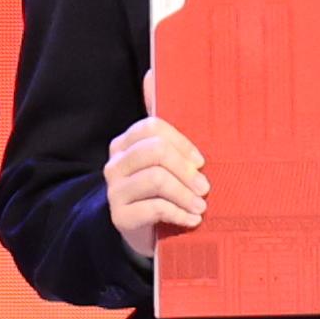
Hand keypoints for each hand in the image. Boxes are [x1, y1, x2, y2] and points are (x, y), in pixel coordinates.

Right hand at [105, 114, 208, 254]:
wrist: (147, 234)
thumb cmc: (163, 194)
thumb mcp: (168, 165)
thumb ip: (171, 137)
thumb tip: (154, 85)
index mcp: (125, 144)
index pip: (152, 127)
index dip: (181, 142)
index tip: (201, 161)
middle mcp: (115, 164)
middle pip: (155, 151)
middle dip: (185, 169)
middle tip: (204, 187)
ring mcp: (114, 191)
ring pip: (156, 179)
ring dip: (185, 194)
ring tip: (201, 206)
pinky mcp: (119, 216)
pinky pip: (155, 208)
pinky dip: (179, 213)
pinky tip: (192, 220)